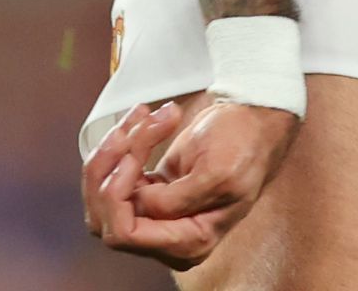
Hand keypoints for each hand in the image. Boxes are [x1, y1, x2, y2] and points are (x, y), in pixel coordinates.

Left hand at [80, 92, 297, 267]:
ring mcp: (156, 215)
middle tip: (136, 127)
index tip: (130, 157)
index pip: (125, 233)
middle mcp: (168, 236)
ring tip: (143, 116)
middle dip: (111, 165)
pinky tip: (143, 119)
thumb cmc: (244, 145)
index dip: (117, 195)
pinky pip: (114, 174)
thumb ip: (175, 201)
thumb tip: (138, 206)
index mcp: (190, 241)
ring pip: (103, 193)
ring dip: (114, 149)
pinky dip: (121, 143)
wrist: (255, 122)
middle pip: (106, 215)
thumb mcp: (216, 173)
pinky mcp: (149, 191)